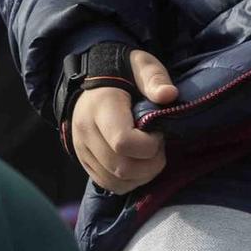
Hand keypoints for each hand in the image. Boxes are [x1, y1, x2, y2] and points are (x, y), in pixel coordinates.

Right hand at [70, 51, 176, 193]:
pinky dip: (129, 182)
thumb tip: (169, 95)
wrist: (93, 81)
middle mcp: (85, 131)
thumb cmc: (124, 73)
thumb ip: (155, 78)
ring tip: (150, 155)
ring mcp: (82, 149)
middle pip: (121, 167)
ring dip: (141, 176)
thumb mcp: (142, 66)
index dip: (148, 145)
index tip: (158, 132)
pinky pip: (108, 184)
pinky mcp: (84, 162)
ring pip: (115, 181)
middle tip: (159, 146)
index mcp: (100, 107)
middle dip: (150, 164)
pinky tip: (139, 165)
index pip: (122, 142)